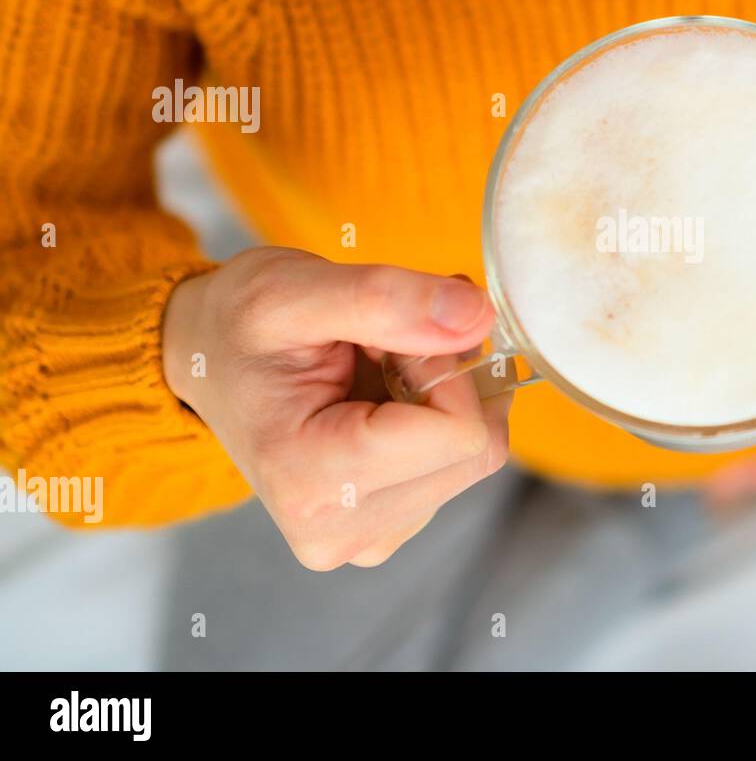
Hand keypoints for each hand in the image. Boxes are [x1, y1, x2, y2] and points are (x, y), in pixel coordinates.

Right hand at [162, 247, 505, 570]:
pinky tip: (381, 396)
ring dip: (442, 397)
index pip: (460, 434)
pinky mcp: (387, 526)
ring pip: (473, 457)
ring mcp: (367, 537)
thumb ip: (385, 300)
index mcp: (311, 481)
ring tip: (374, 369)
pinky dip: (435, 419)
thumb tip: (477, 315)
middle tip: (383, 345)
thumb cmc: (238, 327)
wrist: (207, 363)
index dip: (444, 367)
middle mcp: (341, 530)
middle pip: (476, 451)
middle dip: (447, 380)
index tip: (389, 337)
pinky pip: (455, 467)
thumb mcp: (293, 290)